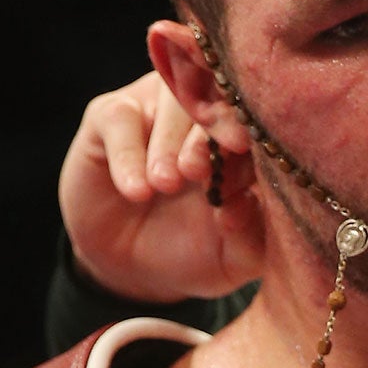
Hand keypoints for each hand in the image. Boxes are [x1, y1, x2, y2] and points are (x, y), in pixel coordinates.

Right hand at [58, 71, 265, 302]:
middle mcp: (205, 114)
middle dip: (209, 138)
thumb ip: (251, 234)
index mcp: (245, 140)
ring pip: (170, 100)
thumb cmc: (195, 251)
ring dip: (168, 144)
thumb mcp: (232, 257)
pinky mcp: (110, 116)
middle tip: (200, 171)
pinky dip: (128, 155)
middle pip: (215, 102)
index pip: (256, 126)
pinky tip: (137, 191)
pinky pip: (120, 118)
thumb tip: (247, 203)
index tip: (244, 176)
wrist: (131, 267)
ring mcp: (159, 109)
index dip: (251, 145)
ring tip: (165, 184)